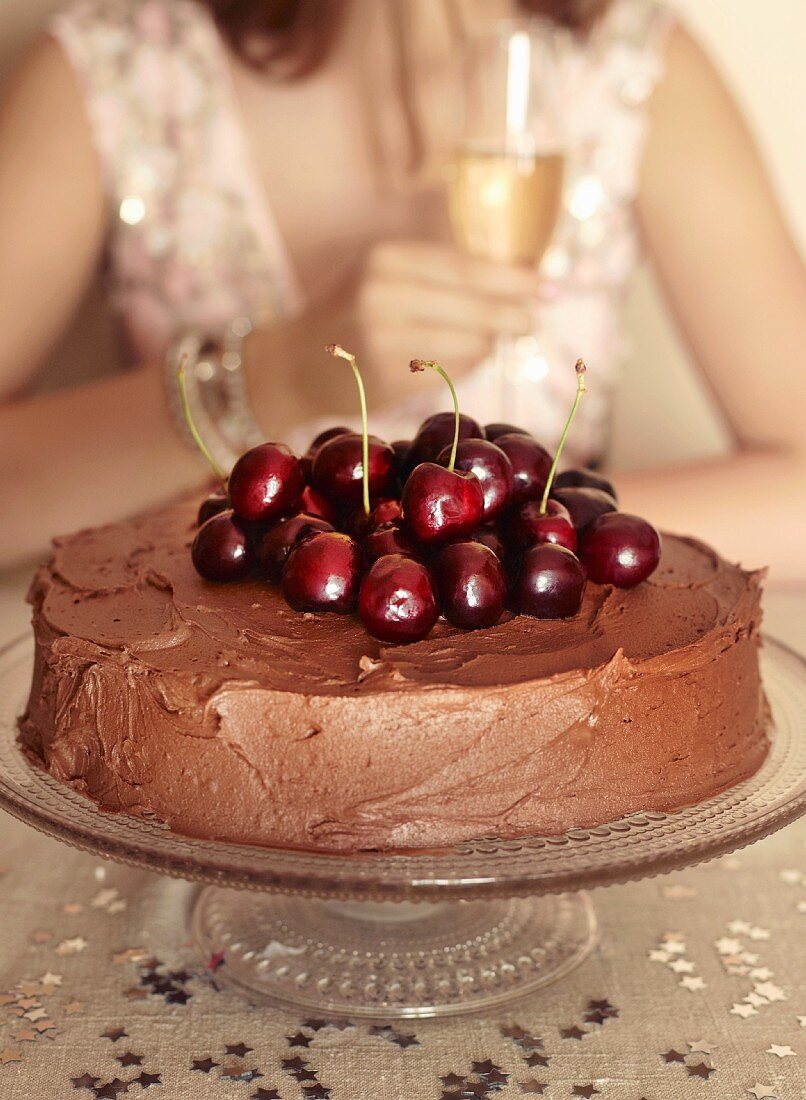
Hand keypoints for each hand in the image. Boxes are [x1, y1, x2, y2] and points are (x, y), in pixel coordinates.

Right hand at [354, 239, 537, 399]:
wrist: (297, 364)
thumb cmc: (352, 314)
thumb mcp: (384, 274)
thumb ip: (440, 272)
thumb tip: (520, 275)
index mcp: (386, 259)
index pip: (466, 267)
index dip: (513, 279)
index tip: (548, 285)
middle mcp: (382, 295)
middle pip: (473, 305)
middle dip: (514, 314)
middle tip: (535, 320)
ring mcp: (383, 340)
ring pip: (467, 342)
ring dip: (488, 344)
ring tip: (491, 341)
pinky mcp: (387, 380)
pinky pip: (450, 371)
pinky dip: (467, 365)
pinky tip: (465, 359)